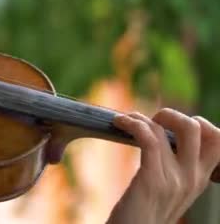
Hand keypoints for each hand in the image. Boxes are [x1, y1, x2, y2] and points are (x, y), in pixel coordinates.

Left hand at [106, 108, 219, 223]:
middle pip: (199, 129)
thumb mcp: (169, 191)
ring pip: (168, 129)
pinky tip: (118, 123)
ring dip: (142, 117)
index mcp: (199, 180)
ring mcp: (174, 179)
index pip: (219, 142)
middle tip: (152, 123)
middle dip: (174, 115)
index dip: (201, 124)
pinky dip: (132, 124)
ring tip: (126, 121)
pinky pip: (148, 139)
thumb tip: (164, 141)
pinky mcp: (151, 181)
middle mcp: (192, 178)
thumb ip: (174, 170)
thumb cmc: (143, 216)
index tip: (174, 125)